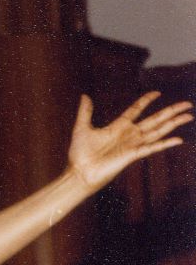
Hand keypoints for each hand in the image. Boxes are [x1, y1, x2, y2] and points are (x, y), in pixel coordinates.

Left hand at [67, 92, 192, 190]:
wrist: (80, 172)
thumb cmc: (80, 153)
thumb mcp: (82, 128)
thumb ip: (85, 112)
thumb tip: (84, 95)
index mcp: (118, 127)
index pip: (136, 110)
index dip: (146, 101)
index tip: (157, 92)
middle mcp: (129, 135)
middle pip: (155, 119)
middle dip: (171, 111)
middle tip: (187, 104)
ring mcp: (133, 145)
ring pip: (158, 131)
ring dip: (174, 123)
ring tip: (188, 116)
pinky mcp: (133, 155)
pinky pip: (152, 147)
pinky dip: (165, 143)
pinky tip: (179, 139)